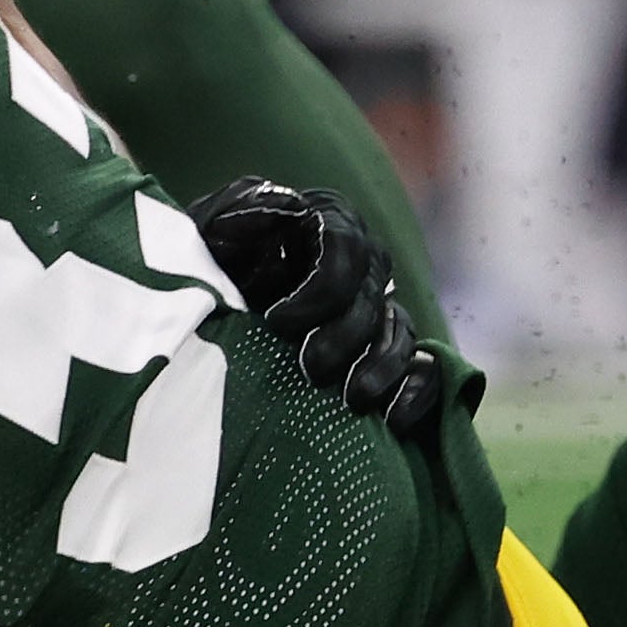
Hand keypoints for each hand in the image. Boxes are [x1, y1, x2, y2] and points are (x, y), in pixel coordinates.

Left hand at [188, 177, 442, 438]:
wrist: (205, 305)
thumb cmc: (207, 259)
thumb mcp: (208, 227)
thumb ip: (241, 209)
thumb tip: (288, 205)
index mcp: (327, 221)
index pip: (345, 251)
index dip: (319, 291)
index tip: (277, 323)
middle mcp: (363, 260)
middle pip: (371, 298)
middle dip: (343, 338)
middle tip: (308, 370)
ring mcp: (379, 305)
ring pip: (398, 334)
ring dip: (380, 369)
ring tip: (353, 402)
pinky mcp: (387, 347)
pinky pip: (422, 370)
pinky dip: (415, 394)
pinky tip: (393, 420)